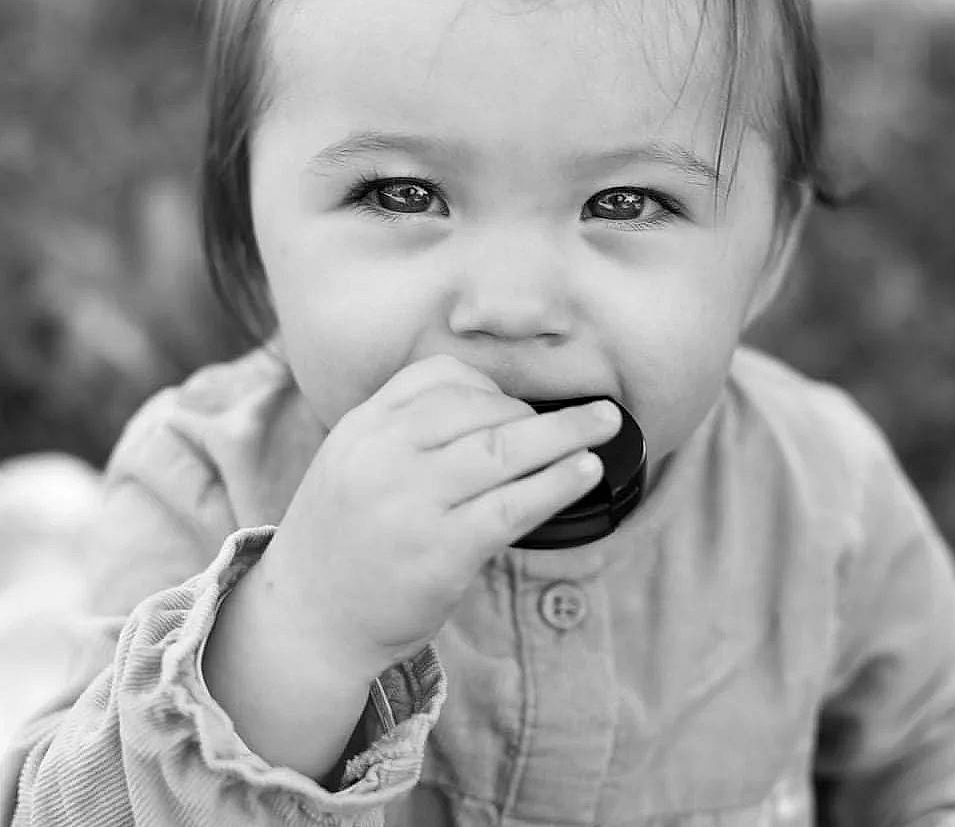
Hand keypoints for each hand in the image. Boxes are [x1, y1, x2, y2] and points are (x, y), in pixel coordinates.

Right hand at [259, 355, 619, 677]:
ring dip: (565, 434)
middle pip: (479, 407)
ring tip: (604, 429)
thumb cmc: (343, 541)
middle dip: (539, 409)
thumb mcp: (352, 463)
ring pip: (504, 448)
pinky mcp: (441, 550)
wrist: (305, 622)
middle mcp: (384, 454)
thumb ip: (405, 430)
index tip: (518, 402)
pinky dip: (557, 483)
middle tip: (588, 414)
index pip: (438, 377)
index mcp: (363, 426)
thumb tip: (495, 407)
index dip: (490, 385)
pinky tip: (585, 472)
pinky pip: (513, 505)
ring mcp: (412, 501)